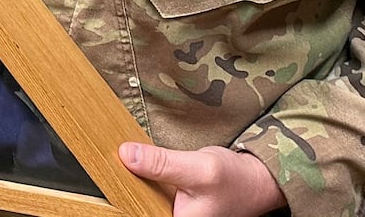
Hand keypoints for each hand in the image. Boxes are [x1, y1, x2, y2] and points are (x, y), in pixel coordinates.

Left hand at [119, 141, 287, 216]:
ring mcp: (173, 215)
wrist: (257, 180)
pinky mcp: (173, 206)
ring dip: (135, 182)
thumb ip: (163, 164)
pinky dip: (145, 178)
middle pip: (137, 207)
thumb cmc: (235, 180)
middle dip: (128, 188)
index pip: (135, 212)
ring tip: (124, 162)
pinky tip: (138, 164)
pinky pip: (150, 194)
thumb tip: (126, 154)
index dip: (122, 202)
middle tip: (115, 164)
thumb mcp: (199, 168)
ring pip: (142, 200)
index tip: (108, 182)